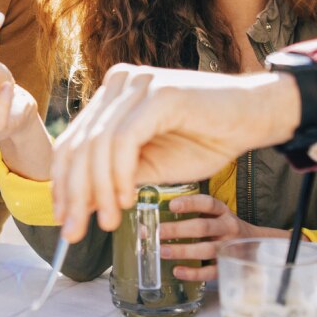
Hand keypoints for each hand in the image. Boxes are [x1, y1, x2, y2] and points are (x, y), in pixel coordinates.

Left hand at [50, 65, 300, 240]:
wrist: (255, 118)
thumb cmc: (206, 139)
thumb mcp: (151, 167)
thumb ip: (114, 179)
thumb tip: (80, 206)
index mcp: (111, 97)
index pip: (72, 143)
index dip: (62, 184)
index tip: (64, 219)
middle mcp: (118, 84)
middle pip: (78, 145)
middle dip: (73, 194)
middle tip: (75, 233)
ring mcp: (138, 84)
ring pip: (98, 145)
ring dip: (98, 191)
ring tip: (108, 223)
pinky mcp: (158, 93)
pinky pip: (125, 140)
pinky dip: (120, 174)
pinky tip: (127, 200)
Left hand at [157, 194, 282, 280]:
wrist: (257, 246)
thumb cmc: (225, 228)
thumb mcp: (216, 216)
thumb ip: (195, 214)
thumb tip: (158, 216)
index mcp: (223, 212)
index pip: (208, 204)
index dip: (190, 203)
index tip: (171, 205)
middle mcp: (228, 227)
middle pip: (203, 227)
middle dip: (178, 230)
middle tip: (157, 232)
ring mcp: (229, 248)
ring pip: (206, 250)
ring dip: (183, 251)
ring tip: (162, 251)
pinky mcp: (228, 266)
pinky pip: (210, 271)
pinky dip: (193, 273)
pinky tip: (177, 270)